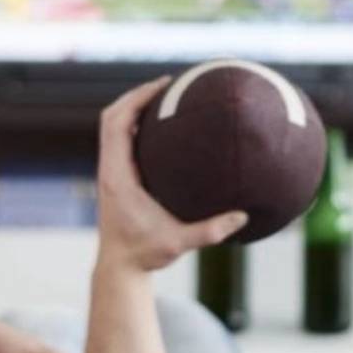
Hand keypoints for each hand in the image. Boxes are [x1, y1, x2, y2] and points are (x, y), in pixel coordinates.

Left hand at [95, 77, 247, 273]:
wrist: (119, 268)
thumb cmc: (145, 255)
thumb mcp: (178, 243)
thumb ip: (210, 231)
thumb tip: (243, 216)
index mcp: (118, 177)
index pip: (117, 124)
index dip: (136, 99)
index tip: (163, 85)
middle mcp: (109, 170)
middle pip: (111, 116)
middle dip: (136, 95)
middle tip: (168, 84)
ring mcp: (110, 173)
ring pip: (112, 127)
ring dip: (133, 108)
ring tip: (165, 97)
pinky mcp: (115, 178)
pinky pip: (120, 140)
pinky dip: (135, 126)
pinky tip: (163, 127)